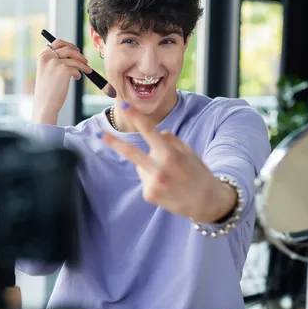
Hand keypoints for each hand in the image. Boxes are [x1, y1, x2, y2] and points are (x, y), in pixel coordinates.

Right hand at [33, 39, 91, 124]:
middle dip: (78, 53)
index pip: (57, 43)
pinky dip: (80, 72)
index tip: (76, 51)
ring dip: (83, 64)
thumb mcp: (47, 72)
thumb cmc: (47, 92)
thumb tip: (72, 55)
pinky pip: (77, 67)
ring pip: (75, 58)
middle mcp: (47, 57)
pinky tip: (77, 78)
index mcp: (42, 57)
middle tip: (84, 60)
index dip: (69, 45)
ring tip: (87, 70)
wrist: (45, 105)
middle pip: (67, 47)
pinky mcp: (64, 69)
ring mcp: (55, 62)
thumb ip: (55, 62)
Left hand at [99, 102, 236, 222]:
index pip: (150, 131)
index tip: (124, 106)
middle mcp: (160, 168)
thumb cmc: (198, 172)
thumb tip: (158, 132)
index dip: (136, 117)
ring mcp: (153, 183)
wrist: (207, 202)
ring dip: (149, 166)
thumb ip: (172, 140)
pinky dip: (152, 180)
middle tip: (100, 134)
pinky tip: (167, 186)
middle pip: (131, 152)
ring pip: (140, 166)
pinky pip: (145, 179)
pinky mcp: (149, 194)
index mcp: (171, 154)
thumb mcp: (189, 152)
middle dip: (114, 142)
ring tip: (169, 176)